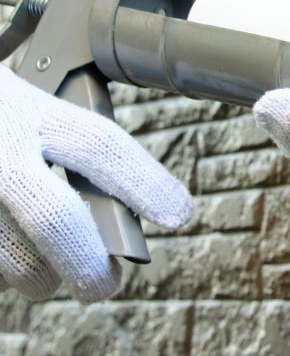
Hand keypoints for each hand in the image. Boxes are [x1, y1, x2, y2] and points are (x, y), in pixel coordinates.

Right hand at [0, 65, 192, 302]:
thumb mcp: (17, 97)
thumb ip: (56, 135)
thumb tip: (113, 199)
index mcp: (25, 109)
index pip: (101, 146)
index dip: (145, 182)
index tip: (178, 212)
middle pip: (55, 218)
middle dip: (88, 263)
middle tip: (105, 285)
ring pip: (11, 259)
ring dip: (36, 276)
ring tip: (46, 276)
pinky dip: (0, 271)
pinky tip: (8, 261)